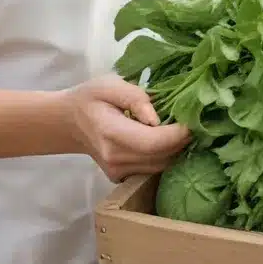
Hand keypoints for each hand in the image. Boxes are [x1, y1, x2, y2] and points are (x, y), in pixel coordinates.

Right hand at [64, 74, 190, 181]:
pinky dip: (164, 155)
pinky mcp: (122, 178)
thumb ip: (135, 98)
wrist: (70, 122)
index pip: (152, 143)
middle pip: (161, 157)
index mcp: (111, 133)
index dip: (177, 134)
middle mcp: (115, 159)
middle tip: (192, 120)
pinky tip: (165, 138)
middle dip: (181, 140)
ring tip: (179, 127)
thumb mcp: (110, 85)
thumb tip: (157, 118)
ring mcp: (118, 173)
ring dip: (175, 148)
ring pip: (161, 166)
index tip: (192, 119)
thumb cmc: (91, 98)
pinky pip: (153, 169)